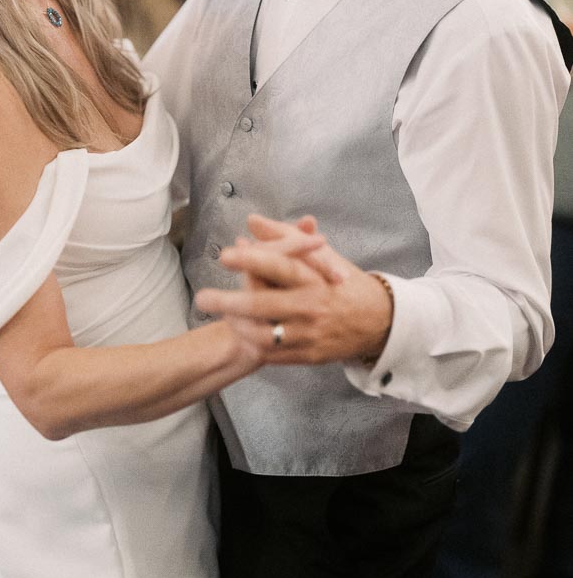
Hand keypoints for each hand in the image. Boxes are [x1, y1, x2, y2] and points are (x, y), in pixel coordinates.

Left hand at [194, 213, 392, 366]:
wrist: (377, 322)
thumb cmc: (341, 282)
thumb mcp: (321, 255)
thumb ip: (285, 236)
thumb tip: (252, 221)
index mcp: (315, 277)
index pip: (281, 266)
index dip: (252, 260)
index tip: (225, 255)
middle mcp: (313, 306)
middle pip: (265, 306)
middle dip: (229, 302)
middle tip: (201, 298)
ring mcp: (310, 334)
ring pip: (265, 335)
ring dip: (237, 326)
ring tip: (219, 316)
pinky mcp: (309, 356)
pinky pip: (273, 354)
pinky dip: (252, 344)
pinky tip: (239, 332)